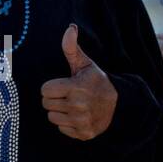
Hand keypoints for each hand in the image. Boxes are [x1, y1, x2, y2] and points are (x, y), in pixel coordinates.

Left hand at [41, 24, 117, 139]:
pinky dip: (67, 124)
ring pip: (52, 118)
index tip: (63, 85)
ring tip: (72, 106)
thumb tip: (70, 28)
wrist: (118, 105)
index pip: (45, 90)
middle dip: (54, 99)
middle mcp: (78, 105)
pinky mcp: (83, 133)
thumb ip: (71, 48)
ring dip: (59, 112)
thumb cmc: (96, 82)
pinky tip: (78, 116)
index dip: (52, 87)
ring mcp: (81, 121)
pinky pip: (61, 129)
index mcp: (75, 87)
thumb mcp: (84, 64)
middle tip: (68, 95)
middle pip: (46, 104)